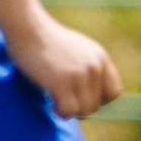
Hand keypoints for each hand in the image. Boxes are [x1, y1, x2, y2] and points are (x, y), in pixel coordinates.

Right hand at [7, 15, 123, 116]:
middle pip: (97, 104)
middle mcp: (95, 66)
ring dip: (70, 110)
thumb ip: (88, 66)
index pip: (113, 92)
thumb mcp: (77, 49)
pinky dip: (61, 112)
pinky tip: (52, 103)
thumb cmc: (47, 40)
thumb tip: (90, 93)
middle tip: (64, 99)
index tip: (82, 97)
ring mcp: (79, 75)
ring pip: (85, 110)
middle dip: (80, 107)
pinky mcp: (62, 83)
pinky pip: (69, 111)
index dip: (98, 99)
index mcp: (100, 57)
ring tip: (57, 100)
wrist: (28, 27)